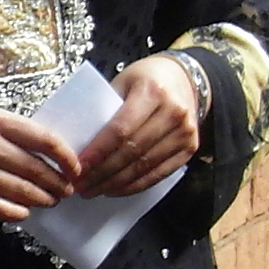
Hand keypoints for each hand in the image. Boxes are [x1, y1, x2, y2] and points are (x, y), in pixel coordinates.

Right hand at [0, 104, 83, 219]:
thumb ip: (9, 129)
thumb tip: (47, 150)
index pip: (45, 140)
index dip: (67, 158)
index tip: (75, 168)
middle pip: (38, 170)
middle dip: (58, 183)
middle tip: (65, 189)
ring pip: (24, 192)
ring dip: (43, 199)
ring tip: (50, 200)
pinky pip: (2, 210)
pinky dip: (19, 212)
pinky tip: (24, 210)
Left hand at [76, 55, 201, 199]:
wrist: (183, 78)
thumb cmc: (146, 80)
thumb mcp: (123, 83)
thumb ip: (106, 110)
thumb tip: (79, 145)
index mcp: (152, 91)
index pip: (121, 128)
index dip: (98, 151)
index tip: (78, 167)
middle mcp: (173, 112)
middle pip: (132, 151)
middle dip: (102, 172)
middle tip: (81, 185)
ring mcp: (185, 132)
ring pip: (144, 166)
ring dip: (115, 183)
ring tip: (94, 190)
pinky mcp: (190, 148)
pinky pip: (159, 174)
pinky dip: (135, 185)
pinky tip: (115, 190)